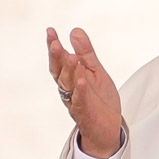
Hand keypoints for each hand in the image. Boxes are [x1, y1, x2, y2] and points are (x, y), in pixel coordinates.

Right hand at [48, 27, 121, 157]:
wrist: (108, 128)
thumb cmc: (99, 99)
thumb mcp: (95, 71)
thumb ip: (85, 53)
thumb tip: (75, 30)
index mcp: (70, 78)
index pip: (59, 60)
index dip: (54, 46)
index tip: (50, 31)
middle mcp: (69, 89)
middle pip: (60, 71)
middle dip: (56, 57)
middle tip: (54, 42)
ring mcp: (76, 101)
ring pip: (69, 85)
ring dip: (69, 71)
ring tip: (70, 56)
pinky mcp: (86, 112)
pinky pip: (81, 100)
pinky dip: (81, 90)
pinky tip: (82, 80)